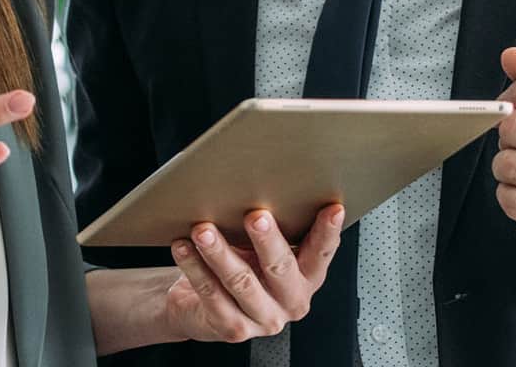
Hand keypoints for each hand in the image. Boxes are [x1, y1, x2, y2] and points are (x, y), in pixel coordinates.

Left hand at [163, 205, 344, 342]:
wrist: (199, 308)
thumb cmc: (237, 268)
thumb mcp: (257, 250)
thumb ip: (268, 230)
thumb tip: (257, 187)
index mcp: (305, 279)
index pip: (321, 254)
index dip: (328, 232)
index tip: (332, 208)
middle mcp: (290, 301)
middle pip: (280, 268)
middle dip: (267, 240)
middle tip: (255, 215)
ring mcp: (263, 318)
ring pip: (241, 282)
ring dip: (220, 252)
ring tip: (203, 230)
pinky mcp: (233, 328)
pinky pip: (211, 294)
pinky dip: (195, 267)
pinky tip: (183, 247)